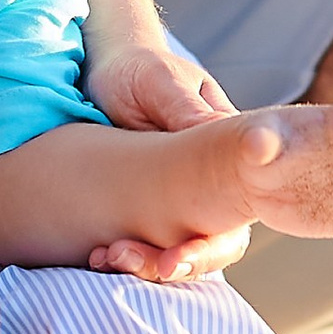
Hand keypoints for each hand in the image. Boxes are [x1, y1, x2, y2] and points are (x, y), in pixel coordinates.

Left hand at [82, 38, 248, 280]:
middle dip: (179, 263)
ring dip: (146, 263)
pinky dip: (124, 255)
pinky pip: (146, 240)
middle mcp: (211, 182)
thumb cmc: (138, 69)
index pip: (235, 210)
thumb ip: (185, 108)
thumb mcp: (160, 82)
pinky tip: (96, 256)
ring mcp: (179, 198)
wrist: (105, 70)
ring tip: (107, 258)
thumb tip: (217, 130)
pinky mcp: (147, 206)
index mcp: (226, 151)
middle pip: (210, 241)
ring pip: (177, 248)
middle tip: (140, 264)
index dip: (211, 242)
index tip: (178, 259)